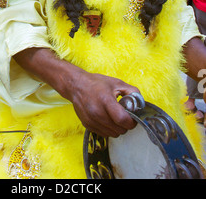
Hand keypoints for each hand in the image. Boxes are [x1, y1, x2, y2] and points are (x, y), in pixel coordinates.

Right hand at [14, 47, 138, 138]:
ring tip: (115, 117)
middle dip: (125, 125)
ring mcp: (91, 120)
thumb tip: (141, 103)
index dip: (132, 122)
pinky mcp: (87, 125)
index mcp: (105, 101)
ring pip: (112, 134)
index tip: (133, 118)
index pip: (122, 120)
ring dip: (117, 129)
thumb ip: (132, 92)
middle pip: (119, 130)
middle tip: (124, 116)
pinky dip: (109, 129)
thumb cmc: (96, 83)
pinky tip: (107, 119)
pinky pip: (104, 134)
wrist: (76, 85)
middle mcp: (97, 112)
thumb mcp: (116, 82)